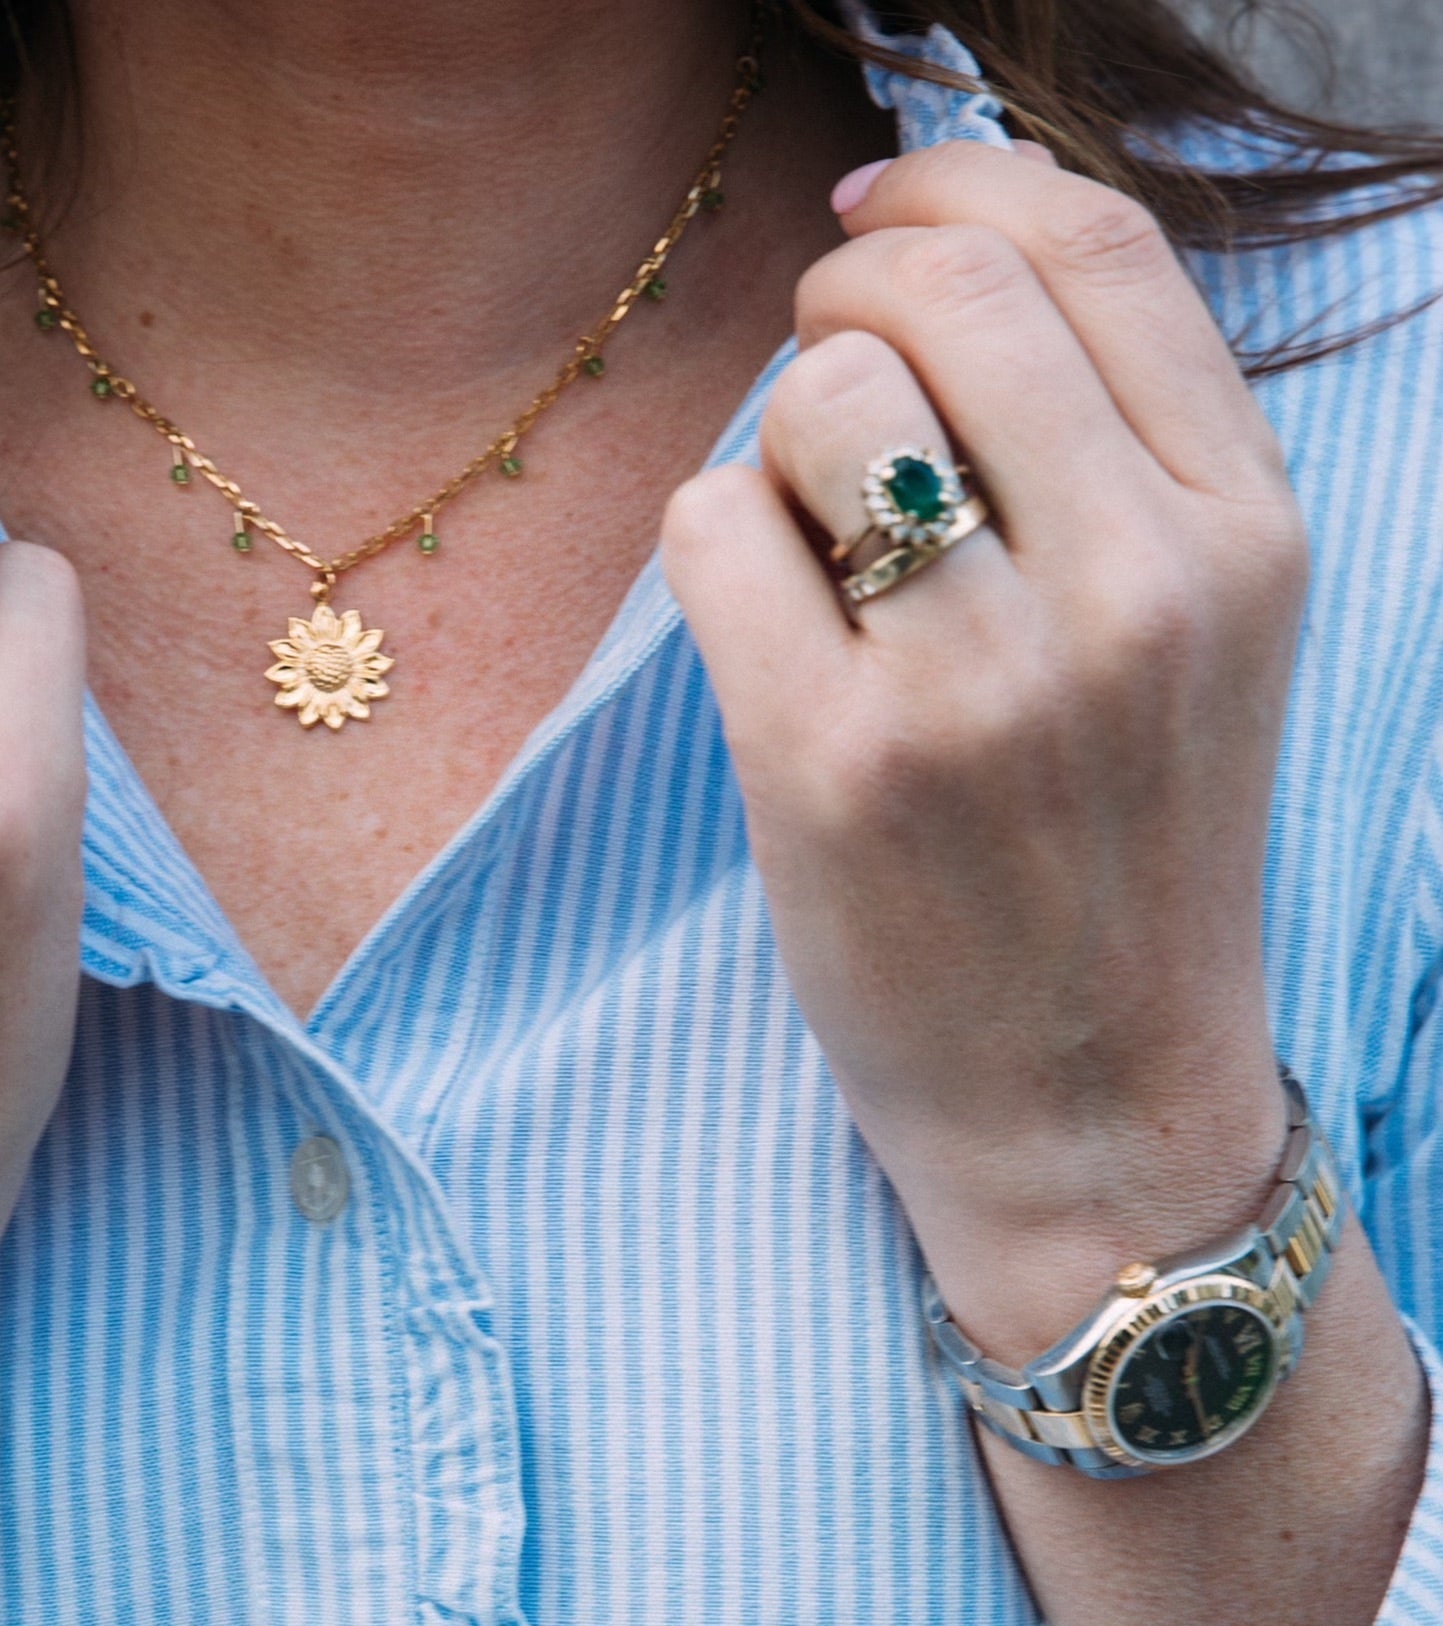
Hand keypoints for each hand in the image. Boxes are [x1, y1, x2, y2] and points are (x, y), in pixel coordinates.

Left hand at [662, 145, 1307, 1359]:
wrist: (1089, 1112)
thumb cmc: (1115, 866)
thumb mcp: (1192, 637)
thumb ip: (1110, 448)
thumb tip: (923, 243)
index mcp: (1244, 532)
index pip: (1094, 245)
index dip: (954, 183)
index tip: (871, 214)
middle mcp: (1136, 587)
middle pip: (940, 289)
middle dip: (841, 298)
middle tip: (812, 382)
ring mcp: (983, 681)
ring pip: (818, 393)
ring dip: (777, 443)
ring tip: (812, 551)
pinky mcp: (836, 766)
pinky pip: (713, 525)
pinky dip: (711, 548)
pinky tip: (763, 632)